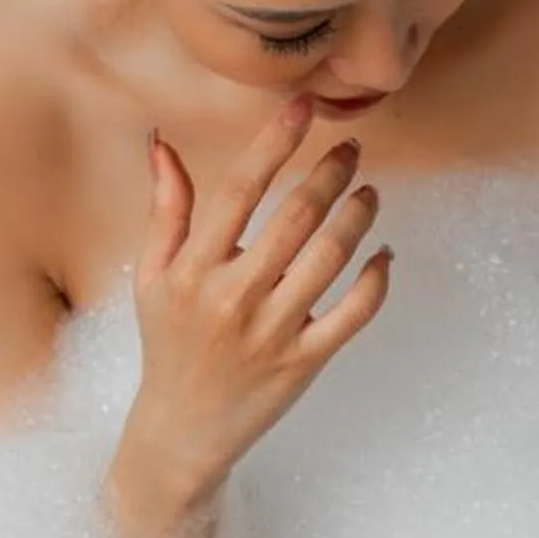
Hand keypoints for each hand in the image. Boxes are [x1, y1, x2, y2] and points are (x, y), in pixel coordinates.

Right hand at [107, 94, 390, 537]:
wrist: (183, 431)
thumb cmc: (170, 346)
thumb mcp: (155, 278)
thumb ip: (166, 211)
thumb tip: (161, 145)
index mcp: (196, 269)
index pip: (239, 191)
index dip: (274, 143)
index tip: (303, 106)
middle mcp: (234, 297)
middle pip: (295, 219)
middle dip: (329, 173)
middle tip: (351, 147)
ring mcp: (272, 332)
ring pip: (329, 260)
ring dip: (358, 218)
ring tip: (370, 193)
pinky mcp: (303, 364)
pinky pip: (352, 315)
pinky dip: (375, 282)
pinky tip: (383, 256)